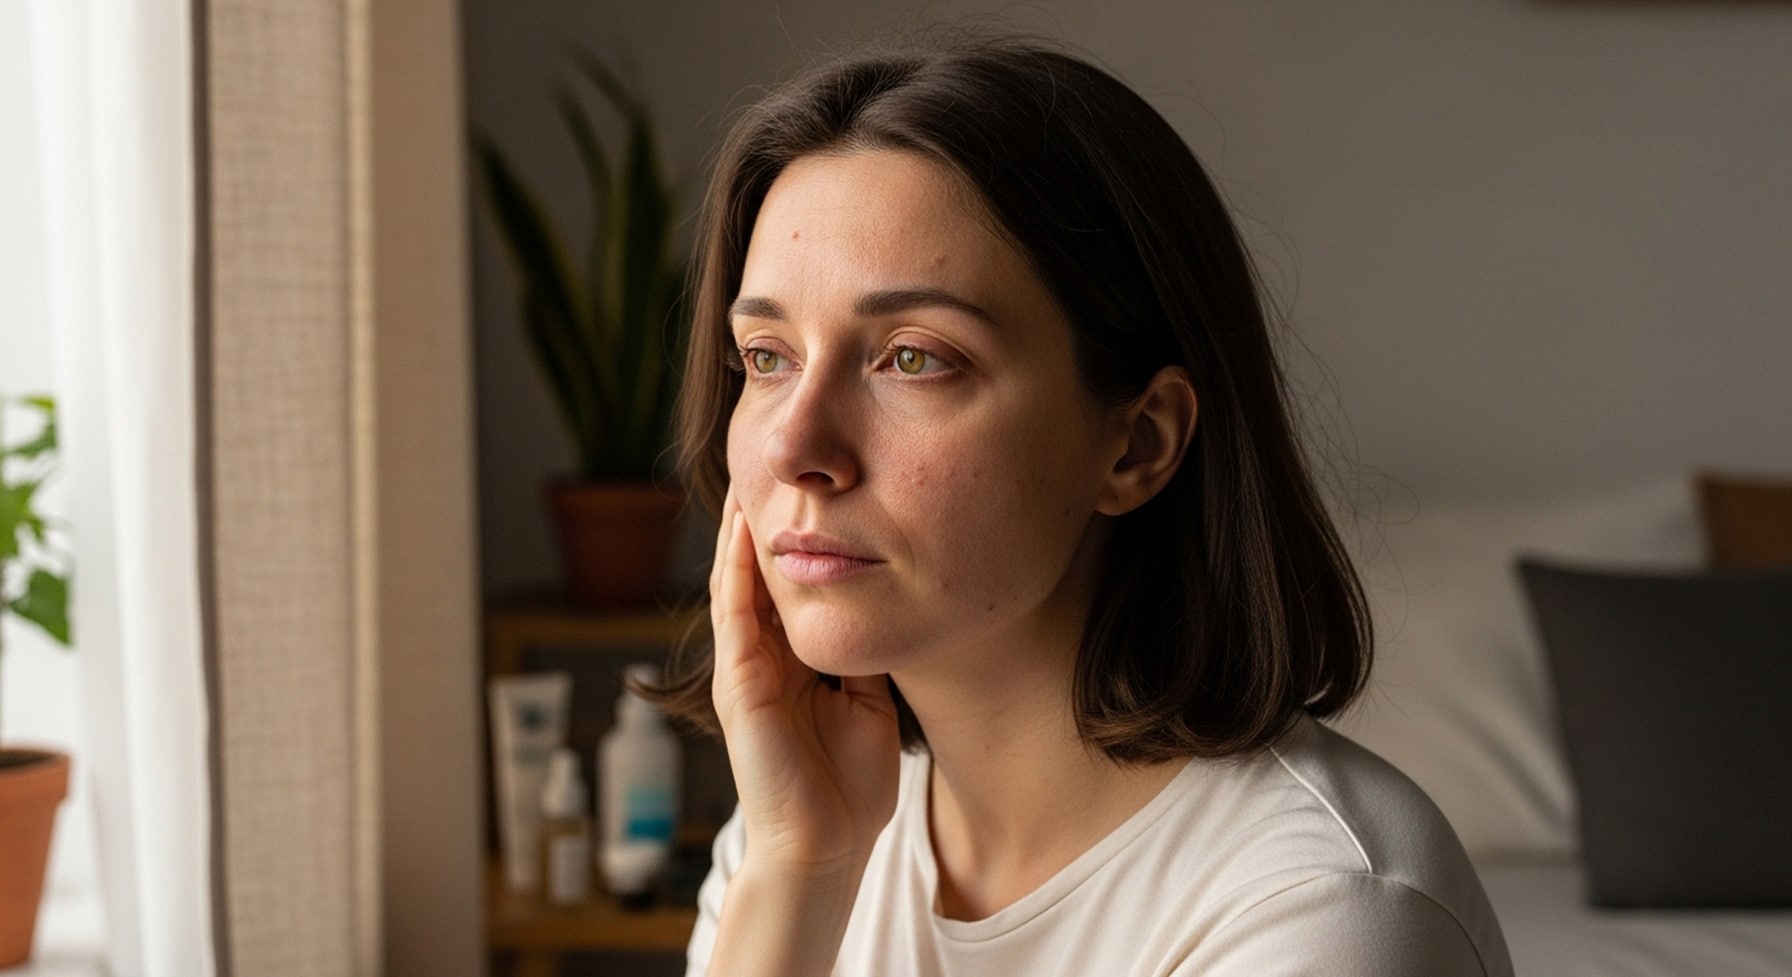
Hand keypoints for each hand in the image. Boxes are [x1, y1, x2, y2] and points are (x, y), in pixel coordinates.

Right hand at [709, 487, 901, 873]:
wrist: (827, 845)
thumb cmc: (850, 784)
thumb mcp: (870, 700)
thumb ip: (865, 655)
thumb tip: (886, 604)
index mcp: (796, 662)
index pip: (794, 587)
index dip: (802, 540)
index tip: (818, 493)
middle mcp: (766, 658)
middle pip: (763, 575)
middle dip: (768, 524)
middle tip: (777, 467)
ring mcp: (747, 668)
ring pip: (740, 583)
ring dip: (743, 533)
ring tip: (751, 480)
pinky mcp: (738, 682)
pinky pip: (735, 612)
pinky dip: (736, 569)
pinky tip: (742, 530)